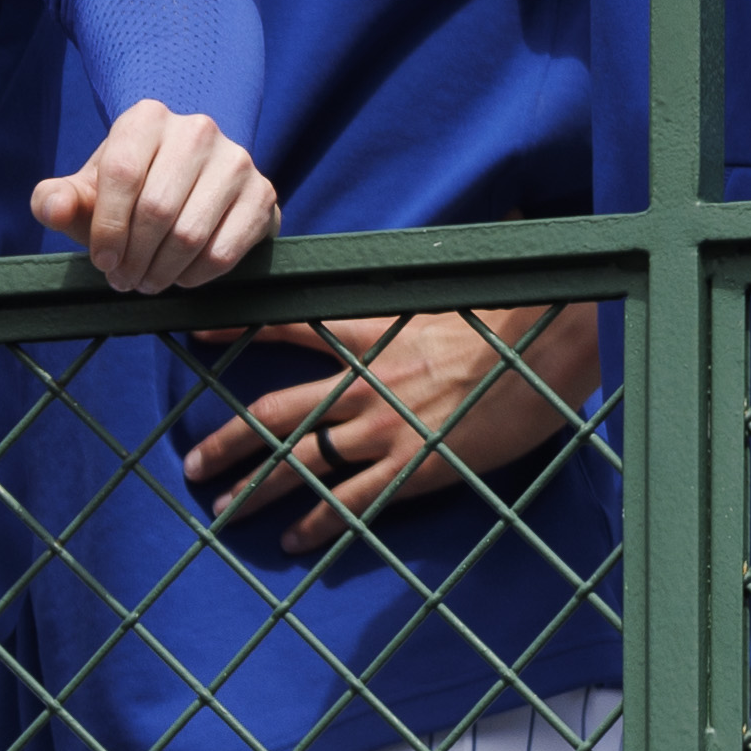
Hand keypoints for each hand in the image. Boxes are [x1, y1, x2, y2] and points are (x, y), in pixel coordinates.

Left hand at [36, 104, 273, 291]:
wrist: (192, 189)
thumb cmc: (128, 193)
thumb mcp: (87, 193)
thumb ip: (55, 199)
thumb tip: (53, 207)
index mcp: (147, 118)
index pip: (122, 174)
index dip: (107, 227)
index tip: (101, 262)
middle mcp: (197, 130)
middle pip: (157, 208)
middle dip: (134, 257)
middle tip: (124, 281)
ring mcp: (237, 159)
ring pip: (191, 233)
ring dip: (162, 271)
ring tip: (147, 282)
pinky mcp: (263, 192)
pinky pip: (225, 249)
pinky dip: (197, 275)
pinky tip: (181, 276)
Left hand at [184, 306, 595, 555]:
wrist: (555, 353)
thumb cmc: (517, 319)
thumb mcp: (464, 288)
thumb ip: (440, 271)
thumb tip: (494, 209)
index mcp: (375, 335)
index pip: (292, 326)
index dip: (242, 330)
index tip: (200, 335)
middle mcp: (366, 385)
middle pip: (276, 414)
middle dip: (227, 442)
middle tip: (194, 465)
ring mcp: (386, 429)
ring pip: (301, 463)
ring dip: (256, 489)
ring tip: (225, 510)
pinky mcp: (414, 466)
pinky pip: (352, 501)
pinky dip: (319, 523)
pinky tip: (295, 541)